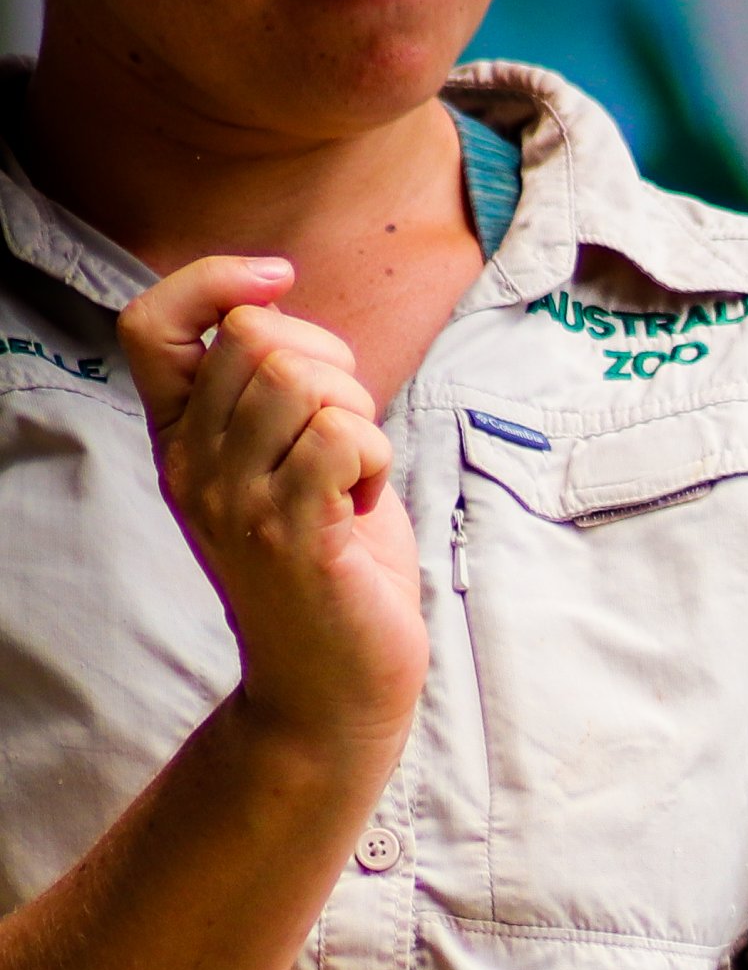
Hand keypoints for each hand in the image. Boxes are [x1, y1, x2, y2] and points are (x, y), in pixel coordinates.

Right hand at [118, 257, 426, 751]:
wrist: (332, 689)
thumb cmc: (332, 573)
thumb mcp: (284, 470)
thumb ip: (275, 398)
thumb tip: (280, 312)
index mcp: (182, 441)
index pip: (148, 323)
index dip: (212, 280)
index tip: (279, 280)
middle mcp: (193, 466)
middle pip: (256, 336)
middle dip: (331, 362)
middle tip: (347, 433)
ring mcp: (236, 499)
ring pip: (304, 379)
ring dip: (359, 413)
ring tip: (355, 475)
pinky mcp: (291, 533)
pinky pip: (343, 435)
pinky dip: (376, 455)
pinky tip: (365, 502)